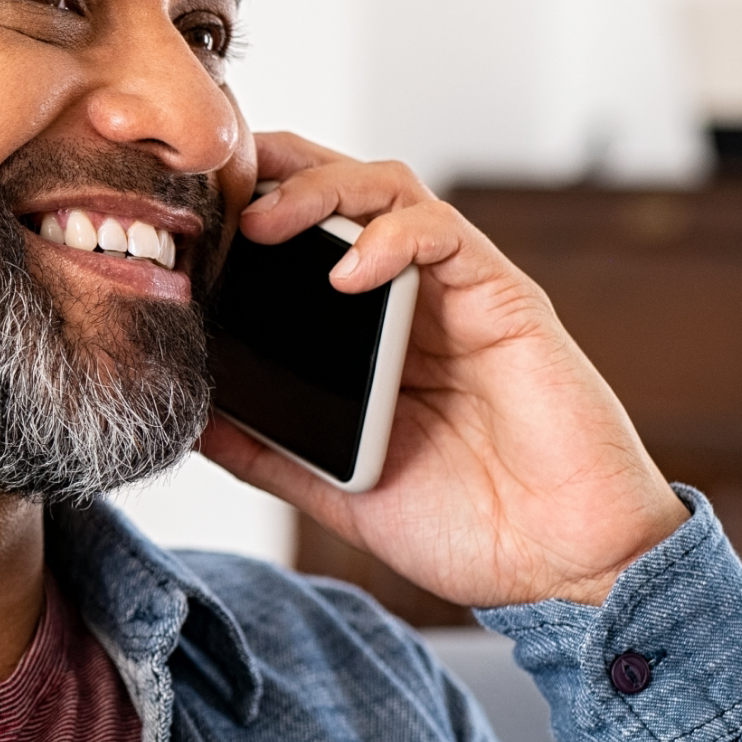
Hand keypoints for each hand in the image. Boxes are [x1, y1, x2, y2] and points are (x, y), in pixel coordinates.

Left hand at [195, 133, 688, 607]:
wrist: (562, 568)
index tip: (179, 222)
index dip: (242, 213)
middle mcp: (408, 298)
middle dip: (272, 172)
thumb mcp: (335, 489)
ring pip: (387, 188)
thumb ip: (268, 451)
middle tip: (211, 191)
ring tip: (264, 221)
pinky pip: (445, 235)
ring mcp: (456, 292)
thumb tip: (188, 419)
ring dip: (319, 188)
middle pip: (336, 190)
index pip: (299, 238)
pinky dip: (392, 235)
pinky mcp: (505, 299)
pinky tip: (350, 269)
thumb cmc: (466, 525)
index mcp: (364, 333)